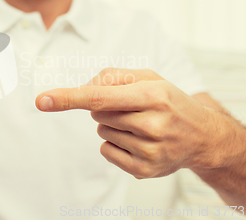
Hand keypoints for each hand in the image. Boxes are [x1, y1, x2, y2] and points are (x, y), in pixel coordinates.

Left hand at [35, 68, 227, 178]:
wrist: (202, 137)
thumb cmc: (169, 101)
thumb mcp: (149, 78)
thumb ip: (114, 77)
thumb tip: (84, 89)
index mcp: (153, 95)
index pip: (99, 96)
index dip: (68, 97)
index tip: (42, 100)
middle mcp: (152, 124)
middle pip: (97, 113)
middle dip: (106, 107)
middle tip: (133, 107)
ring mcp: (149, 150)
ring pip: (101, 131)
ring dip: (112, 124)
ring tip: (141, 124)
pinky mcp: (144, 170)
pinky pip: (105, 150)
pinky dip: (114, 143)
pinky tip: (137, 140)